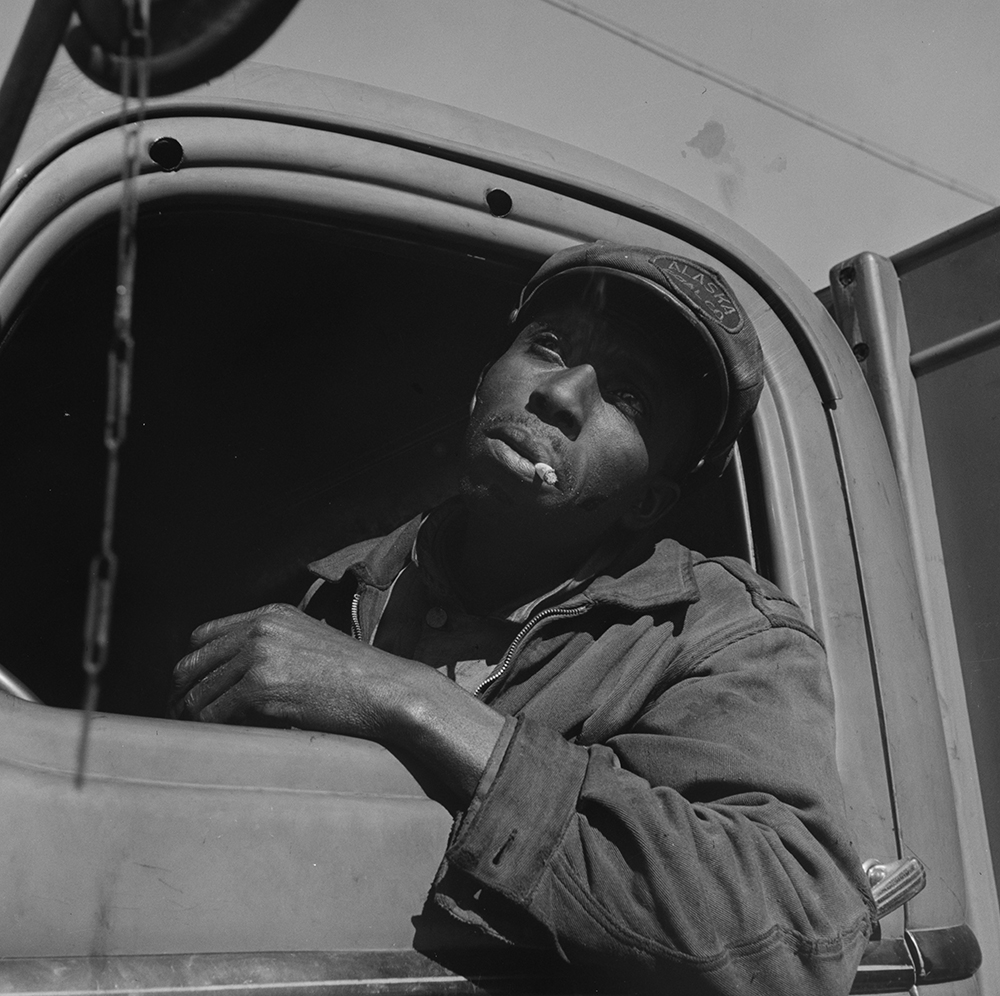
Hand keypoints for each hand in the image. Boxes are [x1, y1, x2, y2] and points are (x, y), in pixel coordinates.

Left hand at [172, 602, 506, 803]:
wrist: (387, 690)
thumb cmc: (357, 677)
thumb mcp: (311, 644)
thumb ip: (274, 648)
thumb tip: (234, 680)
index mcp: (270, 615)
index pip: (203, 636)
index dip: (194, 667)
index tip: (192, 693)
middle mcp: (259, 629)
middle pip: (191, 663)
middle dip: (183, 695)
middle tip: (184, 723)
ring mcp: (258, 656)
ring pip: (198, 693)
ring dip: (196, 719)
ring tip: (203, 738)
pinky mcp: (261, 687)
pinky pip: (213, 714)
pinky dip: (212, 731)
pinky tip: (224, 741)